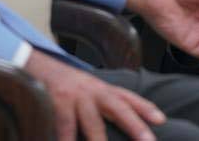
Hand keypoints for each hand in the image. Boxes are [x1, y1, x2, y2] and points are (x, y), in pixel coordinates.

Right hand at [25, 50, 165, 140]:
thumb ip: (107, 105)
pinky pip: (65, 127)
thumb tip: (127, 123)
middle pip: (119, 108)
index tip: (161, 120)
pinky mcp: (57, 104)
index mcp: (104, 89)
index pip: (129, 98)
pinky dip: (67, 140)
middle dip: (134, 125)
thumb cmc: (68, 86)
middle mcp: (93, 92)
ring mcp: (76, 97)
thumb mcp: (90, 90)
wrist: (37, 66)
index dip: (146, 108)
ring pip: (93, 124)